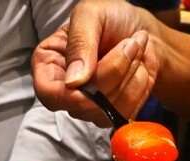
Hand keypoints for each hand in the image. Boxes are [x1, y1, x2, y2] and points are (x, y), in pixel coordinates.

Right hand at [32, 0, 158, 125]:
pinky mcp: (111, 115)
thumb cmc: (112, 18)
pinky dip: (139, 87)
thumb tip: (73, 82)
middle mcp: (65, 92)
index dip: (69, 94)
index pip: (48, 93)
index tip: (92, 76)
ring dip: (131, 75)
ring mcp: (88, 108)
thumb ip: (79, 43)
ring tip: (135, 49)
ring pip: (107, 109)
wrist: (142, 33)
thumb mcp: (90, 15)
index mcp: (49, 65)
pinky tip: (139, 68)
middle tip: (131, 43)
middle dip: (114, 72)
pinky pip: (125, 113)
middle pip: (83, 103)